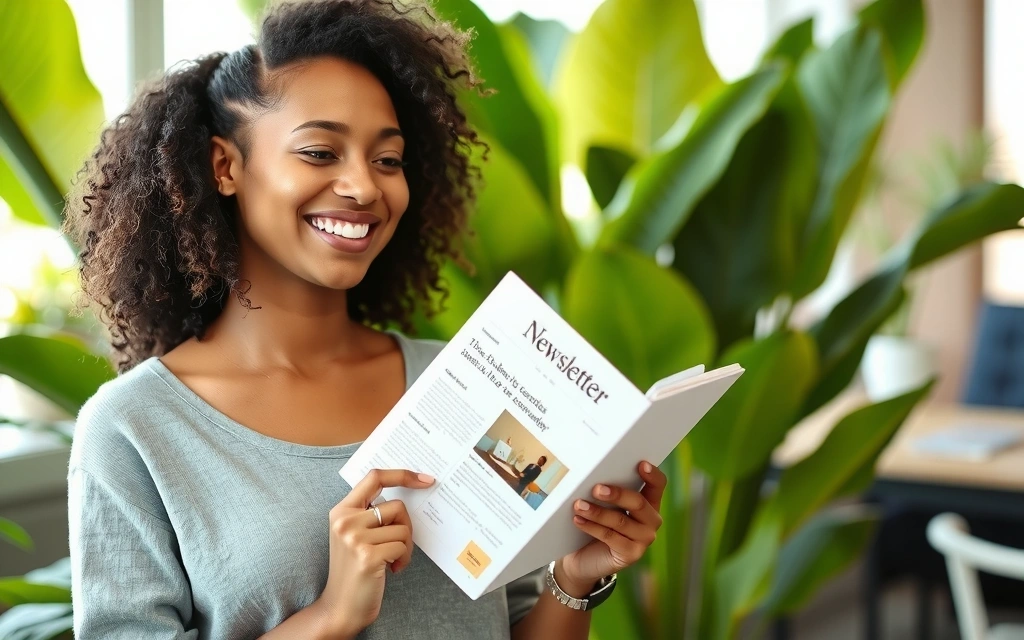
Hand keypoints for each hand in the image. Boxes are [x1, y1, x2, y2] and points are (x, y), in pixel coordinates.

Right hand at [315, 469, 433, 637]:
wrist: (341, 606)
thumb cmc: (355, 569)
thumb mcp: (355, 534)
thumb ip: (371, 513)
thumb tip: (409, 494)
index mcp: (342, 510)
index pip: (375, 477)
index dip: (403, 474)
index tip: (426, 479)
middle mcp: (345, 521)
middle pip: (397, 505)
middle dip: (406, 526)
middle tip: (398, 545)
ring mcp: (355, 538)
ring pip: (403, 528)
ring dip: (405, 546)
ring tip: (392, 560)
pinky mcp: (367, 555)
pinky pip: (402, 546)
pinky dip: (403, 559)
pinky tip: (391, 569)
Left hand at [557, 461, 665, 594]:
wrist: (584, 558)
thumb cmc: (595, 524)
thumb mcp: (604, 506)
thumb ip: (607, 493)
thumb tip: (594, 476)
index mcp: (648, 504)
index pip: (658, 485)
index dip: (652, 475)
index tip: (641, 464)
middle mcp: (651, 521)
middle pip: (638, 503)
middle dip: (617, 494)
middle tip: (596, 488)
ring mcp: (644, 539)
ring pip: (620, 521)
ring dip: (597, 512)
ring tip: (578, 505)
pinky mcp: (631, 554)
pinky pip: (610, 537)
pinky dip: (592, 527)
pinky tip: (578, 520)